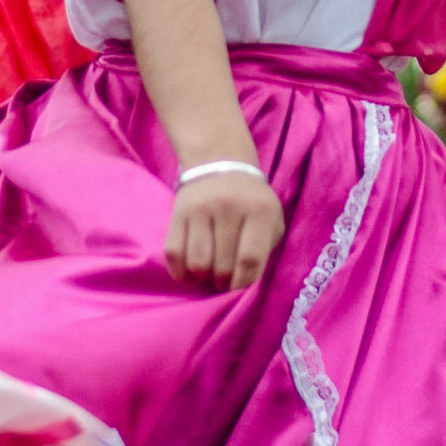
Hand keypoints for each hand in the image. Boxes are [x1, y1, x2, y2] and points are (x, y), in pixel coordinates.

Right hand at [165, 169, 283, 291]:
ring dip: (203, 278)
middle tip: (224, 280)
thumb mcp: (272, 218)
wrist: (219, 160)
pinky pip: (173, 253)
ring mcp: (200, 208)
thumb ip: (265, 248)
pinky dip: (180, 270)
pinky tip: (189, 269)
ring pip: (197, 263)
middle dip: (223, 282)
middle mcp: (229, 207)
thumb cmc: (251, 199)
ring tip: (209, 273)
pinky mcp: (178, 211)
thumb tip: (245, 281)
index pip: (250, 259)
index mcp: (259, 210)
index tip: (238, 285)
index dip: (243, 282)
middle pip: (222, 266)